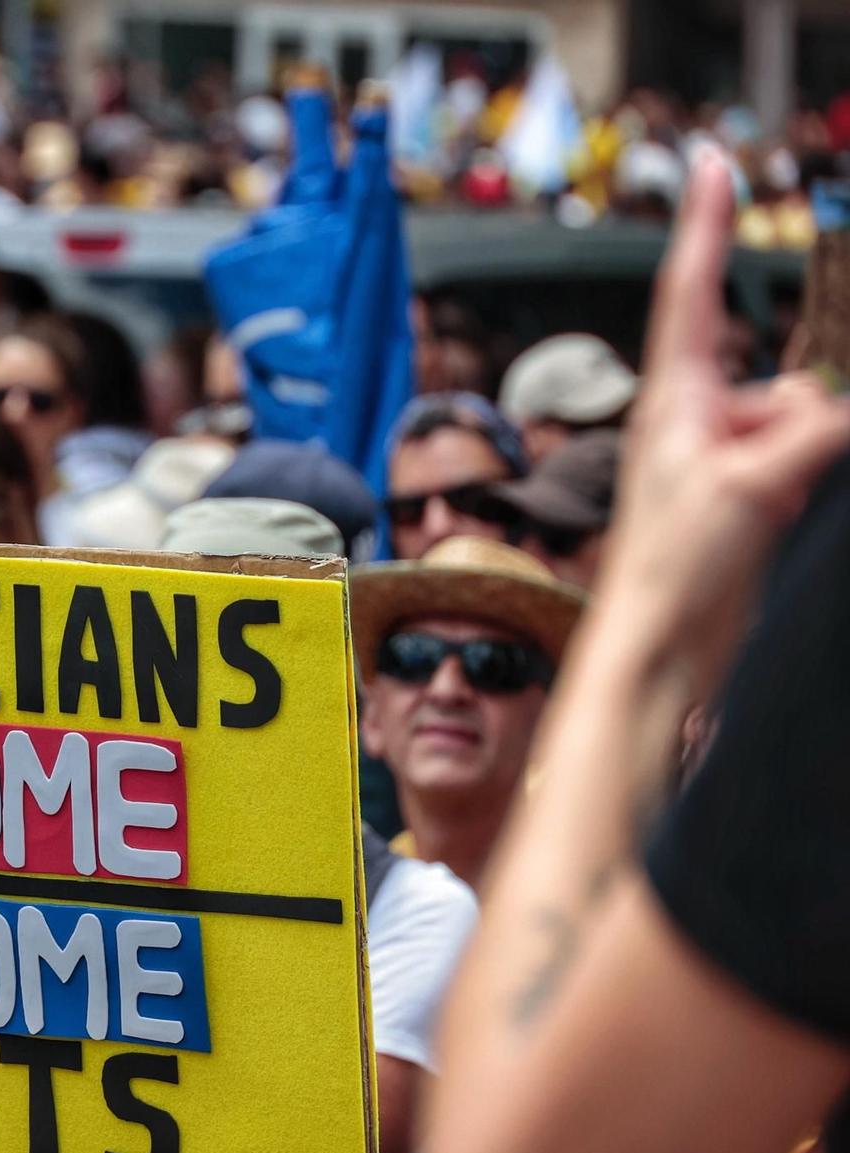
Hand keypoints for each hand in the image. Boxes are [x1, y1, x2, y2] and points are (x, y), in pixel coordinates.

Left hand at [600, 152, 849, 693]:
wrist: (660, 650)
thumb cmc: (671, 570)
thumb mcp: (747, 485)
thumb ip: (810, 431)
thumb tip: (837, 409)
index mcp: (674, 399)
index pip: (692, 291)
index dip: (705, 224)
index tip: (711, 163)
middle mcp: (694, 421)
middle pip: (786, 383)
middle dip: (801, 425)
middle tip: (758, 488)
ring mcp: (721, 462)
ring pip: (806, 427)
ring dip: (807, 464)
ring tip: (759, 519)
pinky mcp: (745, 501)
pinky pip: (805, 465)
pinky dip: (811, 483)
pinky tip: (782, 523)